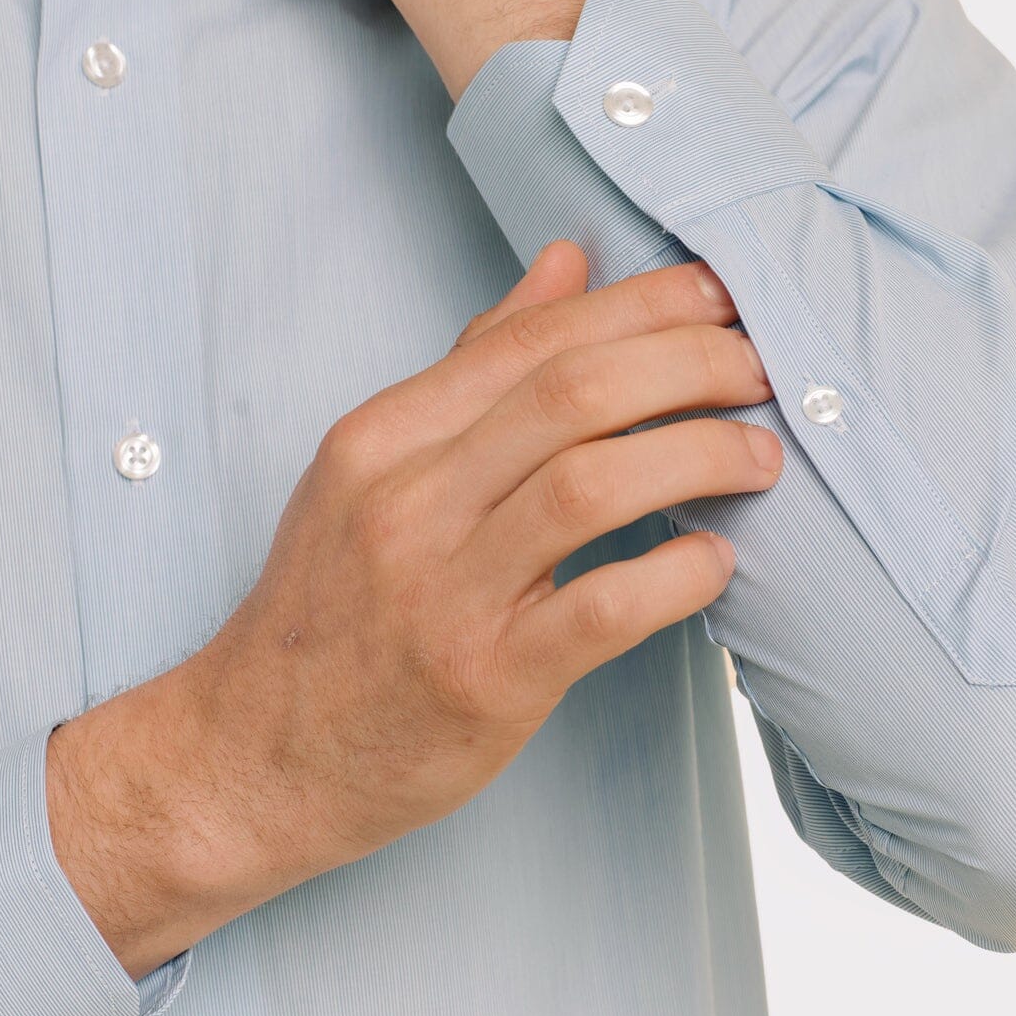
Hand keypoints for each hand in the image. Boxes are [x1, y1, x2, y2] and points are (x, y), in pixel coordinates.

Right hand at [48, 244, 782, 976]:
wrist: (257, 754)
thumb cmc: (333, 604)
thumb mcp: (375, 466)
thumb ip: (476, 362)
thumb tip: (565, 262)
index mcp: (385, 438)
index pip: (535, 340)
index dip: (643, 306)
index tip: (717, 297)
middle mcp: (407, 501)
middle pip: (574, 394)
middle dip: (689, 364)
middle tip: (756, 369)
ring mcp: (443, 592)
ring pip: (593, 485)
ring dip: (699, 455)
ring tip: (758, 456)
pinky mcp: (485, 679)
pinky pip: (600, 610)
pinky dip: (674, 576)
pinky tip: (717, 562)